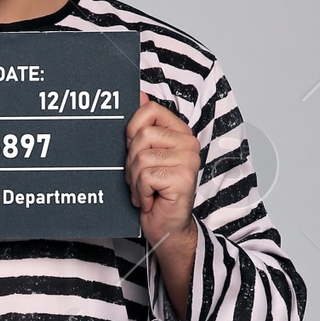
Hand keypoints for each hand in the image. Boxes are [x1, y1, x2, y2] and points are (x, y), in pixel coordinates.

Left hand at [125, 89, 199, 320]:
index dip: (132, 128)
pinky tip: (151, 200)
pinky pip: (145, 175)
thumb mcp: (144, 155)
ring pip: (140, 157)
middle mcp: (188, 143)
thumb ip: (142, 126)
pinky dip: (141, 191)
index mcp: (180, 133)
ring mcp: (188, 160)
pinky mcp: (183, 178)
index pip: (150, 109)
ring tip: (146, 190)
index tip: (133, 148)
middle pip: (141, 135)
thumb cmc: (154, 192)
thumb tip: (138, 92)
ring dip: (134, 179)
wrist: (166, 228)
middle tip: (140, 178)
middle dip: (130, 160)